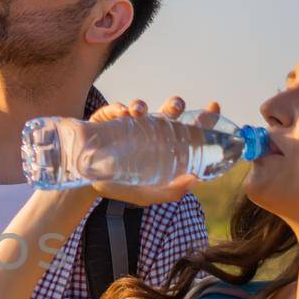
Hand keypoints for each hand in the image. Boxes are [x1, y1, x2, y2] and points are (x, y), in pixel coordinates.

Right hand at [81, 96, 222, 205]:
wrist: (85, 182)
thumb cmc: (119, 186)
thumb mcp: (147, 194)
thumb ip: (170, 191)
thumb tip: (194, 180)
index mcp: (163, 145)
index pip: (187, 128)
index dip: (202, 118)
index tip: (213, 107)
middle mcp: (149, 131)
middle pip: (168, 111)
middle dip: (174, 105)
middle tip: (175, 109)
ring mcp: (128, 123)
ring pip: (143, 106)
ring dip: (144, 104)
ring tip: (139, 111)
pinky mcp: (108, 119)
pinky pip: (117, 109)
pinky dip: (121, 108)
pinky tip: (122, 115)